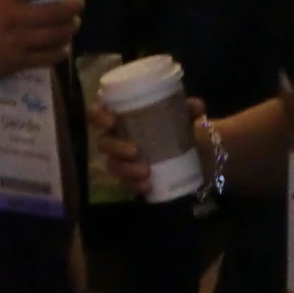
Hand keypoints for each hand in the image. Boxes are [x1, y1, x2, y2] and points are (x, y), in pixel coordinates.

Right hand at [0, 0, 83, 85]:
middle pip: (52, 12)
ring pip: (52, 36)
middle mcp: (15, 19)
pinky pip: (43, 59)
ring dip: (68, 30)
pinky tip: (64, 50)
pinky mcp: (15, 63)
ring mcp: (17, 43)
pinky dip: (57, 54)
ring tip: (74, 25)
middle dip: (71, 7)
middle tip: (80, 4)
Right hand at [89, 95, 205, 197]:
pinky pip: (126, 184)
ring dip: (126, 170)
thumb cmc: (181, 125)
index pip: (98, 113)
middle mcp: (117, 137)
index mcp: (123, 116)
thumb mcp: (187, 114)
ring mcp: (122, 160)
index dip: (97, 115)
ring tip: (145, 171)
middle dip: (116, 147)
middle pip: (103, 143)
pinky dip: (135, 185)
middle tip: (135, 151)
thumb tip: (196, 107)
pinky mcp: (131, 178)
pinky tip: (147, 185)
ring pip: (113, 165)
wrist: (196, 152)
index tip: (111, 120)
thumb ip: (191, 108)